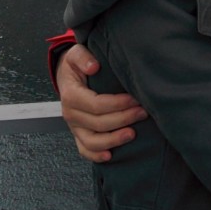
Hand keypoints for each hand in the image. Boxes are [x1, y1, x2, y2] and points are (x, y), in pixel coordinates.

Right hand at [59, 44, 146, 161]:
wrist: (67, 76)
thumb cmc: (75, 65)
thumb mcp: (76, 54)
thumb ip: (83, 57)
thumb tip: (94, 67)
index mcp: (71, 95)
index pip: (96, 104)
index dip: (118, 104)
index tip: (135, 99)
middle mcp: (70, 114)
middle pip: (99, 124)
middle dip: (124, 119)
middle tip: (143, 112)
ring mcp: (74, 127)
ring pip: (92, 142)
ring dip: (114, 140)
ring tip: (133, 134)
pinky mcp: (78, 134)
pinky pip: (84, 150)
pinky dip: (96, 156)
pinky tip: (111, 156)